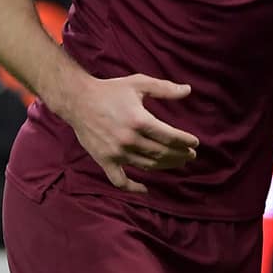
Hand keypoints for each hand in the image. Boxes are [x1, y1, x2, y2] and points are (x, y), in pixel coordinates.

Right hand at [62, 74, 200, 193]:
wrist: (78, 100)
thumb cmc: (111, 90)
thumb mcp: (139, 83)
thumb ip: (165, 88)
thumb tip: (188, 90)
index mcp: (140, 121)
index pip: (170, 137)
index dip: (185, 141)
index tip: (195, 143)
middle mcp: (129, 139)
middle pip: (162, 153)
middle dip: (180, 155)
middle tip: (191, 155)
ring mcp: (116, 153)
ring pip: (147, 166)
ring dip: (166, 166)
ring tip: (178, 163)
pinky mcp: (104, 161)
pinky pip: (120, 181)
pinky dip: (133, 188)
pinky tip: (146, 189)